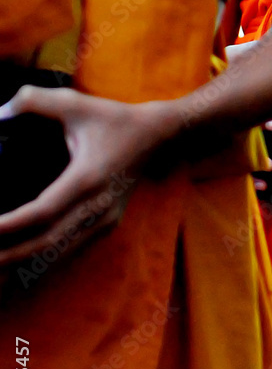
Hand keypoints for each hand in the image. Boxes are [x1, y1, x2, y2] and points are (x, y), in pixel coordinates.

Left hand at [0, 87, 167, 266]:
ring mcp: (106, 219)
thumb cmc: (114, 118)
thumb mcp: (75, 102)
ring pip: (59, 252)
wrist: (158, 136)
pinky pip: (70, 249)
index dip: (11, 225)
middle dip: (10, 254)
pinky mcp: (107, 224)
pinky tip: (20, 268)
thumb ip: (33, 100)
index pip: (44, 212)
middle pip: (48, 242)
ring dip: (24, 264)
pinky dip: (43, 261)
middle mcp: (99, 206)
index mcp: (89, 178)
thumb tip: (0, 112)